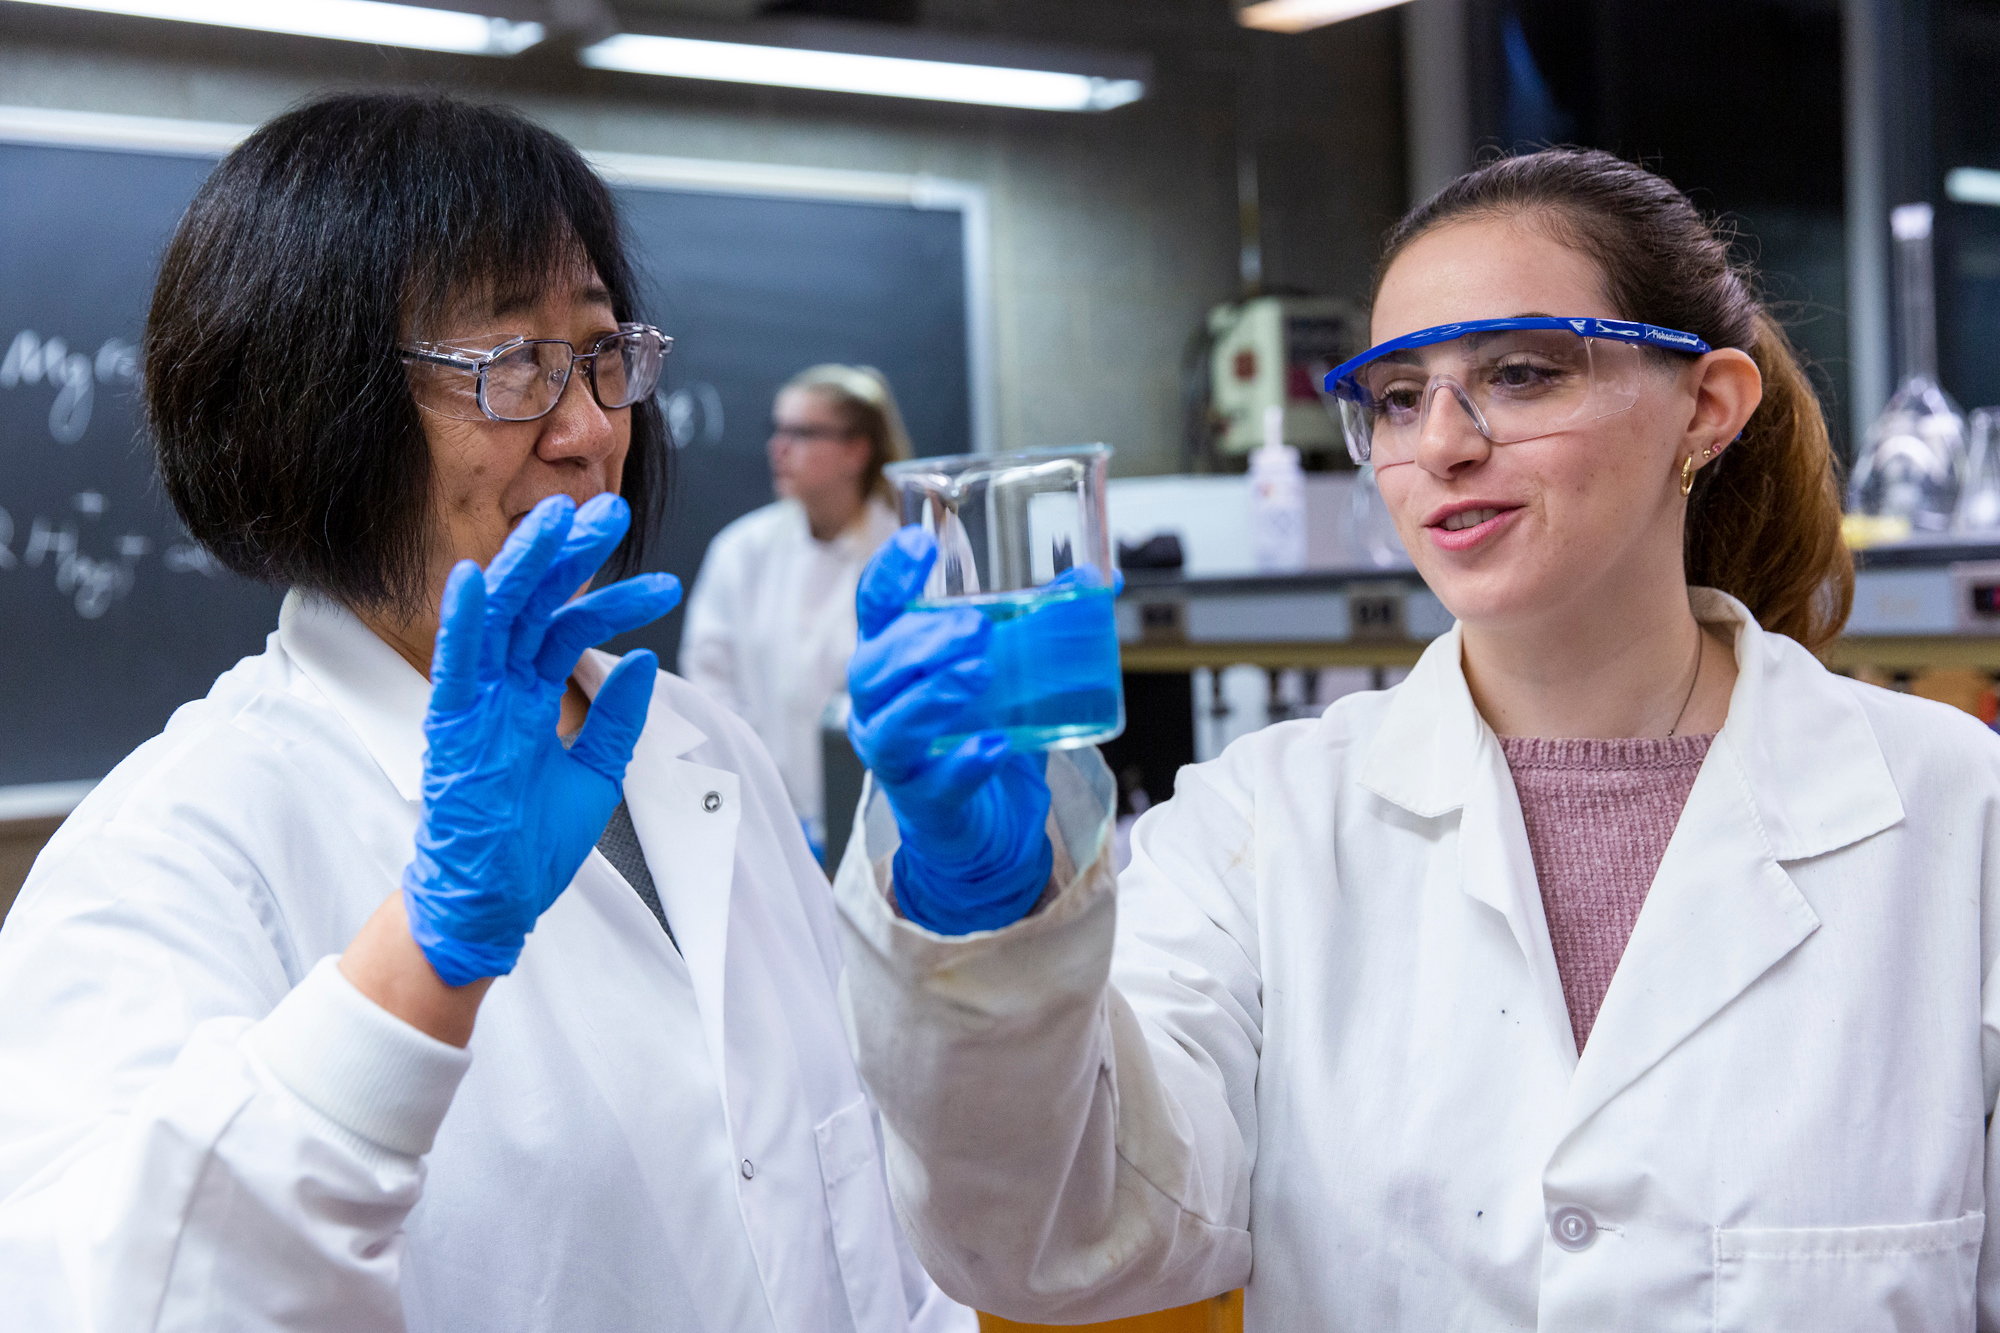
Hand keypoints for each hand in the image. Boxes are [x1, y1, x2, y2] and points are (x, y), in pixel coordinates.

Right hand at [402, 493, 682, 986]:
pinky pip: (454, 666)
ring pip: (499, 616)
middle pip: (537, 605)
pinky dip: (462, 621)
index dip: (614, 599)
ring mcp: (476, 703)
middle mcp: (501, 690)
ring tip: (563, 519)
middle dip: (572, 556)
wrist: (496, 898)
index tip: (664, 583)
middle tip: (611, 511)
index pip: (570, 629)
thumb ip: (618, 717)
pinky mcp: (452, 727)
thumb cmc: (535, 844)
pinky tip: (474, 576)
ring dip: (526, 565)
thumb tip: (646, 658)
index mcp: (529, 696)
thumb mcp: (598, 772)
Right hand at [847, 527, 1052, 933]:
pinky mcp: (923, 802)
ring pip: (892, 726)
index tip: (921, 543)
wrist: (986, 819)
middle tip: (977, 627)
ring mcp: (896, 757)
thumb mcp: (1011, 671)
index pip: (874, 609)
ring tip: (980, 674)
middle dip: (922, 642)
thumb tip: (1101, 579)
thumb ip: (1043, 625)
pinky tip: (995, 746)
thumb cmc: (980, 730)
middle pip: (874, 667)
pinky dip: (963, 764)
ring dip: (933, 696)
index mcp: (894, 659)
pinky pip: (933, 784)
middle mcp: (880, 705)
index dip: (889, 575)